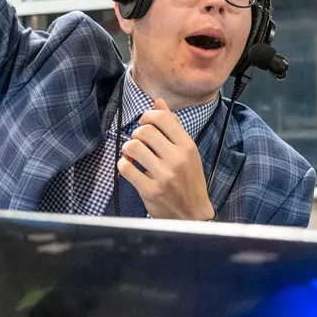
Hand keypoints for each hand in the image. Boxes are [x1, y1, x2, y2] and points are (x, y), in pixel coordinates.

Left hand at [117, 99, 215, 220]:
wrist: (193, 215)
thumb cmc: (189, 180)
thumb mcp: (188, 151)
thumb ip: (173, 126)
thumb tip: (158, 102)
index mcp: (187, 146)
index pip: (161, 118)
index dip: (147, 116)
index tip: (145, 124)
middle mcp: (176, 159)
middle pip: (144, 131)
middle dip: (136, 134)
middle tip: (139, 142)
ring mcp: (163, 175)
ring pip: (133, 147)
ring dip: (128, 149)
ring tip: (132, 155)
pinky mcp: (150, 190)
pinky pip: (126, 169)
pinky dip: (123, 165)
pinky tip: (129, 168)